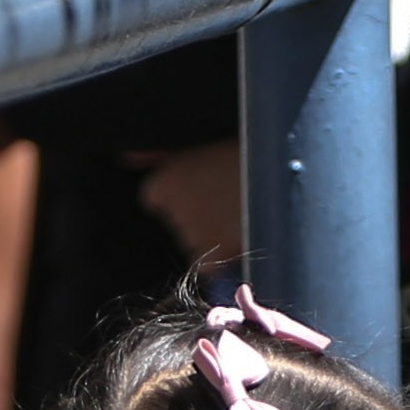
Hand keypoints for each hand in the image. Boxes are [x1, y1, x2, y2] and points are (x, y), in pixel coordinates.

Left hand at [134, 143, 243, 264]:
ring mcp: (193, 236)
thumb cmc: (247, 150)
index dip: (180, 195)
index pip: (156, 199)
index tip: (202, 189)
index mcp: (163, 181)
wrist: (286, 173)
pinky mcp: (212, 258)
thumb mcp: (200, 142)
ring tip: (240, 214)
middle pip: (177, 223)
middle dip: (198, 216)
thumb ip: (159, 154)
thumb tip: (124, 156)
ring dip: (212, 237)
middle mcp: (172, 210)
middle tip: (228, 199)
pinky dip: (224, 259)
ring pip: (194, 244)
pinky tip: (241, 234)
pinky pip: (210, 267)